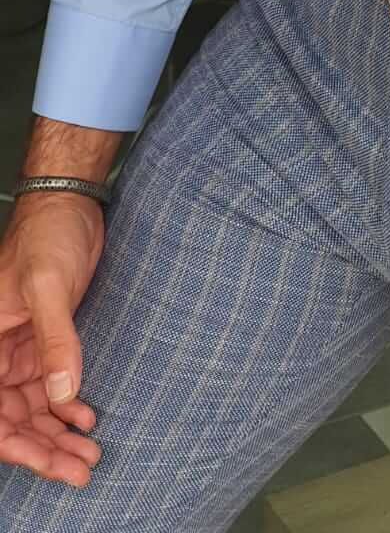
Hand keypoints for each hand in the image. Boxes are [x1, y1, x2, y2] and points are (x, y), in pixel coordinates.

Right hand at [0, 193, 105, 487]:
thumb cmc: (48, 236)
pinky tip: (88, 419)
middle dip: (44, 450)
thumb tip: (64, 393)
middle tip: (82, 470)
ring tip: (90, 455)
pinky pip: (51, 387)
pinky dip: (68, 407)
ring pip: (32, 409)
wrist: (70, 206)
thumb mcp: (49, 286)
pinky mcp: (43, 341)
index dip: (16, 445)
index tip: (48, 464)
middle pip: (12, 419)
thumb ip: (55, 339)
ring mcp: (19, 350)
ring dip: (58, 435)